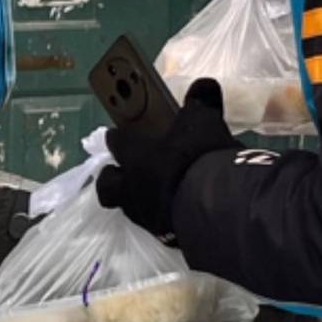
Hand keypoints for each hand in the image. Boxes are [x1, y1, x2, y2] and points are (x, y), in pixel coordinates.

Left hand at [98, 78, 236, 240]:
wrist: (213, 206)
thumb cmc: (199, 157)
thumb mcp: (204, 121)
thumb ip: (201, 103)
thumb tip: (204, 85)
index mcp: (136, 154)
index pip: (117, 142)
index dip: (118, 138)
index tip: (119, 135)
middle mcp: (132, 186)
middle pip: (108, 184)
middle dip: (112, 177)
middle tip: (123, 173)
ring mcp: (145, 214)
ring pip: (129, 207)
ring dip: (137, 200)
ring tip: (156, 196)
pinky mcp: (164, 237)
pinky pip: (156, 226)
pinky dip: (163, 219)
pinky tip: (178, 215)